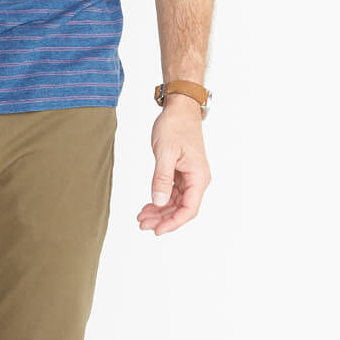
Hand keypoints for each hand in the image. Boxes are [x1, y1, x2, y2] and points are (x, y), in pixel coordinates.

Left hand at [137, 101, 209, 234]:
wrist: (180, 109)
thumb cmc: (175, 126)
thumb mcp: (165, 152)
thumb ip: (162, 178)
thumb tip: (159, 201)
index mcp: (198, 177)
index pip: (189, 209)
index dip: (173, 223)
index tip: (157, 230)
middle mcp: (197, 180)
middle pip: (181, 209)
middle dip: (162, 219)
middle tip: (142, 224)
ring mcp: (190, 177)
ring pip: (176, 203)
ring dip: (160, 211)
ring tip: (142, 217)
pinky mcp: (181, 174)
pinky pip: (172, 193)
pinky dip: (160, 200)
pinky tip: (148, 206)